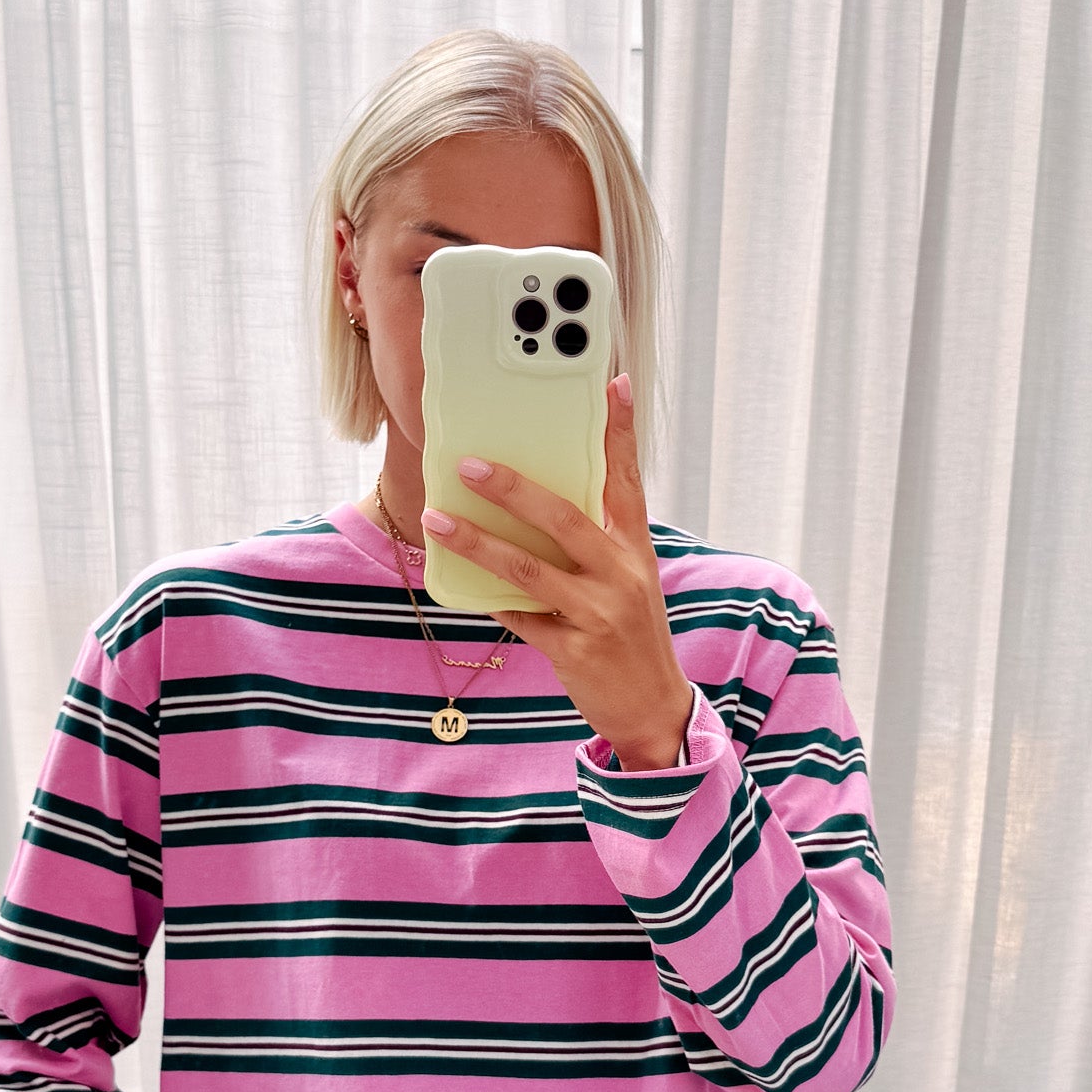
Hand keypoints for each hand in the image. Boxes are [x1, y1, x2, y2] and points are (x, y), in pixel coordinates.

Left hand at [419, 372, 694, 769]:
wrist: (653, 708)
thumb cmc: (632, 634)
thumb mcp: (630, 578)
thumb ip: (598, 537)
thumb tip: (544, 496)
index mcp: (635, 548)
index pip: (627, 478)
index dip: (619, 431)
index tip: (611, 383)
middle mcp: (621, 574)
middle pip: (563, 518)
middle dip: (512, 488)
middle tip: (469, 464)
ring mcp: (599, 613)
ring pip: (529, 569)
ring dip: (478, 542)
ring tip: (438, 520)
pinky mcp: (575, 650)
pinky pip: (521, 618)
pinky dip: (492, 600)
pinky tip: (464, 586)